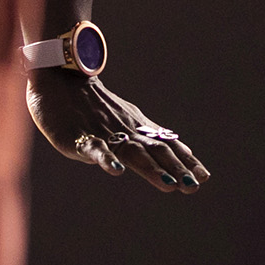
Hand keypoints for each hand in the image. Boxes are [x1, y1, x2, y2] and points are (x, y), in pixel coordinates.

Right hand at [26, 67, 208, 194]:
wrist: (60, 78)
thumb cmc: (91, 103)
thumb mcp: (123, 118)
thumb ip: (143, 135)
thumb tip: (169, 145)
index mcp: (136, 128)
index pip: (165, 145)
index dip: (184, 160)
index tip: (204, 176)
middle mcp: (126, 131)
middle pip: (155, 151)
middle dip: (175, 168)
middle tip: (193, 186)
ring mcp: (104, 134)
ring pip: (131, 152)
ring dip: (151, 169)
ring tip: (169, 184)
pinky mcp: (80, 138)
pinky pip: (95, 149)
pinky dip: (106, 159)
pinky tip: (116, 171)